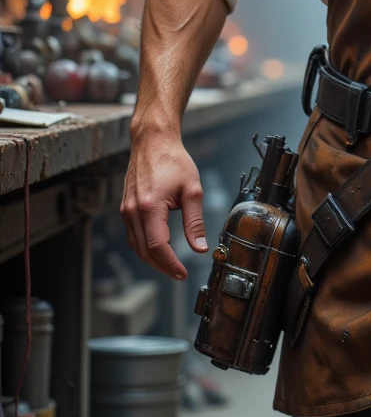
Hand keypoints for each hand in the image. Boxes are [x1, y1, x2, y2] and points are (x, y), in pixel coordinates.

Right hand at [122, 127, 207, 279]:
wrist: (152, 141)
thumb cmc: (173, 161)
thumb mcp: (192, 191)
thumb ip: (195, 222)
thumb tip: (200, 248)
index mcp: (150, 207)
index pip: (158, 247)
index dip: (170, 264)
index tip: (183, 274)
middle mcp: (133, 211)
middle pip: (144, 252)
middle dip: (162, 267)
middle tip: (179, 274)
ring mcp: (126, 210)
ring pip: (135, 246)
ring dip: (152, 259)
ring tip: (171, 266)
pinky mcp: (125, 208)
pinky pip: (132, 235)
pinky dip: (144, 246)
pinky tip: (159, 248)